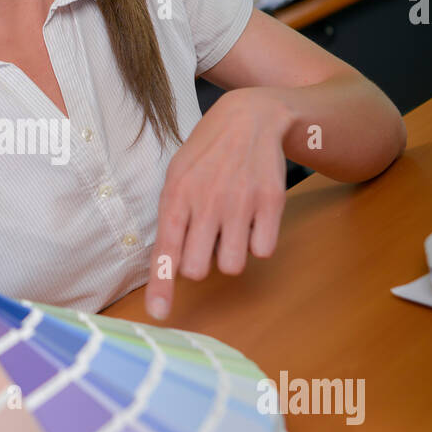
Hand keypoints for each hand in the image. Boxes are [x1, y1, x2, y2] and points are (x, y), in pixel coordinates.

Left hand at [144, 87, 293, 320]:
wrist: (251, 117)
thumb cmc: (207, 154)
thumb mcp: (177, 176)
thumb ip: (170, 219)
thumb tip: (165, 265)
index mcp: (176, 196)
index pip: (165, 251)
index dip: (161, 287)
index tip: (160, 313)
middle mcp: (207, 202)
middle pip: (198, 269)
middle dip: (199, 264)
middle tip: (205, 240)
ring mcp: (241, 203)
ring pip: (232, 265)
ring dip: (230, 256)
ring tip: (230, 228)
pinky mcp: (271, 202)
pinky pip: (263, 250)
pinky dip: (258, 242)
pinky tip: (253, 218)